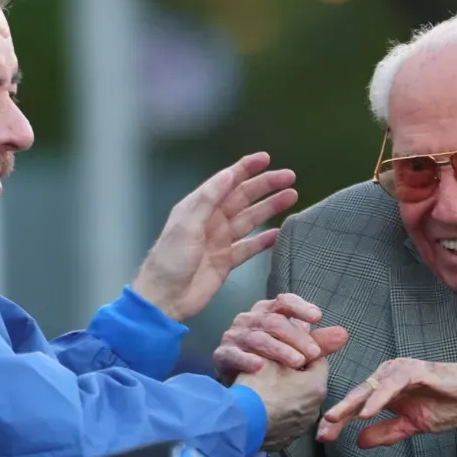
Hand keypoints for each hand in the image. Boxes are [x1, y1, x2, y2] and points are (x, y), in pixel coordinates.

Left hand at [130, 152, 298, 321]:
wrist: (165, 298)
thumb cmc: (169, 260)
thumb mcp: (187, 224)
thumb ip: (208, 199)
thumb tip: (228, 174)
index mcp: (197, 207)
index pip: (226, 182)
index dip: (245, 168)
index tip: (266, 158)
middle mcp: (210, 221)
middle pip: (243, 198)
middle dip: (266, 186)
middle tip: (289, 177)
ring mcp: (219, 241)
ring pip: (250, 219)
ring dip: (270, 208)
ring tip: (291, 196)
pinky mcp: (226, 262)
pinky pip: (250, 247)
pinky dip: (264, 240)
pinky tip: (279, 232)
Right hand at [213, 293, 349, 379]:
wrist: (239, 384)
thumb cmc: (268, 360)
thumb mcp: (294, 349)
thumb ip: (317, 343)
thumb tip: (344, 334)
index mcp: (267, 312)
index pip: (284, 302)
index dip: (300, 307)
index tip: (317, 317)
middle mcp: (249, 320)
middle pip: (274, 322)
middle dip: (296, 337)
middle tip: (314, 354)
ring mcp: (234, 336)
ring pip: (258, 338)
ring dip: (279, 350)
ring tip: (297, 362)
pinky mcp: (222, 354)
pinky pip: (234, 354)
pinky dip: (247, 359)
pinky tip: (260, 366)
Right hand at [232, 327, 348, 449]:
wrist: (240, 424)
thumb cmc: (258, 387)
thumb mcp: (273, 356)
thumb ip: (294, 337)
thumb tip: (306, 322)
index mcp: (317, 385)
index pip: (316, 359)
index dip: (299, 350)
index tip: (285, 348)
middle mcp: (315, 408)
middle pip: (307, 382)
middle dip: (294, 374)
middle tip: (272, 368)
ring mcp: (301, 426)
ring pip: (297, 402)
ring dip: (286, 394)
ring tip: (265, 388)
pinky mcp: (286, 439)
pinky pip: (285, 420)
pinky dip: (277, 412)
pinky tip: (262, 406)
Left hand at [317, 357, 456, 447]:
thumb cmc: (448, 405)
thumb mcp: (411, 425)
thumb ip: (385, 432)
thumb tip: (358, 441)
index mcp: (385, 389)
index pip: (357, 405)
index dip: (340, 421)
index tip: (323, 437)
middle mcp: (388, 376)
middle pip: (357, 396)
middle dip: (338, 414)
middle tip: (322, 429)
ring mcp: (400, 370)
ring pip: (369, 388)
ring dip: (352, 404)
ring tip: (336, 419)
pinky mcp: (414, 370)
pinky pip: (391, 384)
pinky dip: (378, 398)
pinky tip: (366, 412)